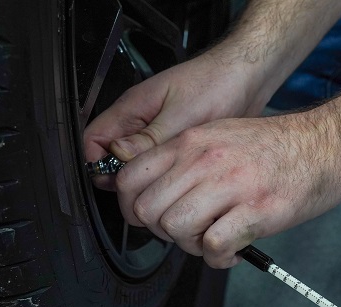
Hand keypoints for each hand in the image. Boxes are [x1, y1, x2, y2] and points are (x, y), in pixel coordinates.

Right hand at [83, 50, 269, 189]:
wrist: (246, 77)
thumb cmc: (215, 83)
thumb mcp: (181, 115)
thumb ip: (149, 137)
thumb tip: (119, 154)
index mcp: (131, 109)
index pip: (94, 141)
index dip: (97, 166)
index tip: (114, 185)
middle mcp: (138, 121)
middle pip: (111, 159)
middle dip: (123, 181)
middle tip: (144, 195)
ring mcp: (154, 133)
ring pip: (134, 165)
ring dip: (145, 181)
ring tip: (163, 191)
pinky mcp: (172, 142)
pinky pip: (156, 165)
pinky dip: (162, 177)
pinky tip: (176, 183)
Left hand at [114, 111, 340, 267]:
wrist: (324, 146)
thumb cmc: (274, 147)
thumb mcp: (218, 135)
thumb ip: (184, 159)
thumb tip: (154, 189)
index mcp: (191, 142)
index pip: (129, 177)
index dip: (131, 207)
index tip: (149, 218)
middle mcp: (205, 160)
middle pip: (148, 210)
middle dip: (162, 231)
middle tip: (187, 232)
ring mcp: (231, 184)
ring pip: (176, 229)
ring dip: (190, 245)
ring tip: (211, 240)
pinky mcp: (257, 211)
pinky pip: (214, 247)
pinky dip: (218, 259)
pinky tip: (232, 252)